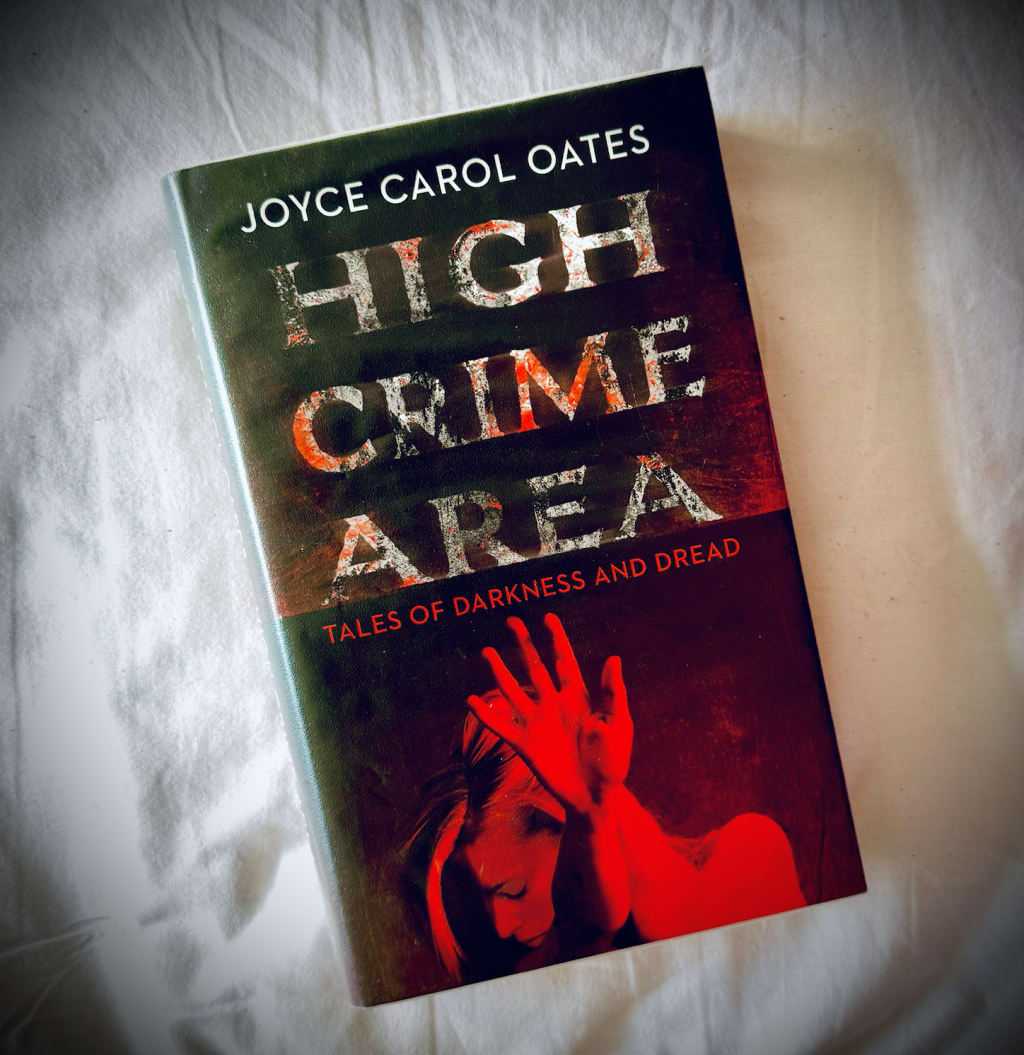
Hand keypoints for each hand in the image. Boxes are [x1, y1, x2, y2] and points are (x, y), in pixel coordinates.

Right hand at [468, 613, 632, 813]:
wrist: (596, 796)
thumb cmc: (613, 761)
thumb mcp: (619, 724)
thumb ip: (613, 693)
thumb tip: (613, 659)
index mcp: (578, 696)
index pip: (564, 660)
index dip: (556, 638)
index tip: (547, 617)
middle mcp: (554, 704)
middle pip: (535, 667)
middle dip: (524, 644)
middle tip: (512, 621)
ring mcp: (538, 722)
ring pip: (514, 690)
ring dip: (500, 672)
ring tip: (487, 651)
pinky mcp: (526, 744)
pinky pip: (501, 726)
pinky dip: (486, 714)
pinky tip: (471, 700)